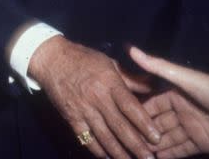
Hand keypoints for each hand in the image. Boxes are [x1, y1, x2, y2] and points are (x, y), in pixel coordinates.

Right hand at [29, 36, 158, 158]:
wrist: (52, 59)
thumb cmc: (84, 59)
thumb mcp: (109, 63)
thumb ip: (131, 78)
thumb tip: (153, 84)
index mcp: (109, 81)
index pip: (129, 106)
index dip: (144, 123)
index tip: (157, 137)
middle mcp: (97, 98)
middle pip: (119, 126)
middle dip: (136, 145)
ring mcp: (83, 110)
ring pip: (104, 137)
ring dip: (120, 153)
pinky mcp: (72, 119)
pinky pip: (87, 139)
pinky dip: (99, 151)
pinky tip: (109, 158)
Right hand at [130, 46, 208, 157]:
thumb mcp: (184, 78)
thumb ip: (157, 66)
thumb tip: (131, 48)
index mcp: (175, 94)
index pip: (151, 105)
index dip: (136, 113)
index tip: (119, 121)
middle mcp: (180, 111)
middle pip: (157, 124)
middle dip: (143, 134)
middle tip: (125, 144)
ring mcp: (190, 128)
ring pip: (167, 139)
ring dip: (153, 147)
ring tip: (136, 155)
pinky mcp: (200, 144)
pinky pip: (180, 150)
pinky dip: (169, 155)